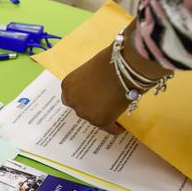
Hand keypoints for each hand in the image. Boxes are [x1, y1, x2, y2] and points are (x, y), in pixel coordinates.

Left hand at [61, 20, 170, 134]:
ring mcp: (84, 112)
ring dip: (103, 116)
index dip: (83, 98)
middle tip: (104, 106)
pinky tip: (120, 127)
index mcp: (67, 85)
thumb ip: (89, 82)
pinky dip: (114, 128)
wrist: (124, 66)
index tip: (91, 100)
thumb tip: (96, 89)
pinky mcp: (100, 120)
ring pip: (94, 119)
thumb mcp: (91, 70)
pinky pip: (108, 128)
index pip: (71, 97)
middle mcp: (72, 100)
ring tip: (115, 112)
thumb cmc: (111, 61)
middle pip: (81, 109)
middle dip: (91, 108)